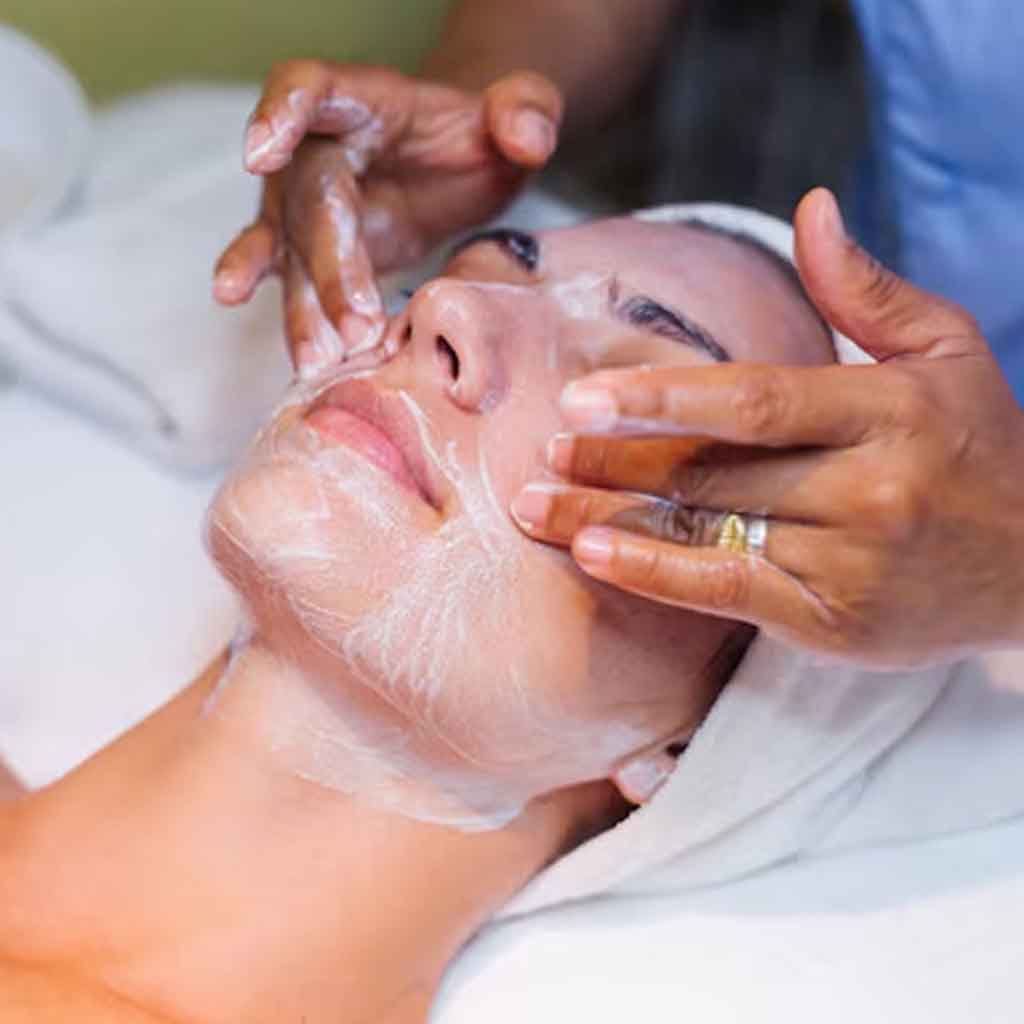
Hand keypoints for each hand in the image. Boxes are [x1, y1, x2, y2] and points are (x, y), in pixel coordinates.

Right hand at [213, 60, 561, 371]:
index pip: (310, 88)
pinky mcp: (308, 254)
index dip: (280, 116)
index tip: (258, 155)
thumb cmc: (472, 136)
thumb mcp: (517, 112)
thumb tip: (526, 137)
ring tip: (318, 363)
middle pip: (310, 202)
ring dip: (304, 311)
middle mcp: (316, 151)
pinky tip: (295, 360)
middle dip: (330, 267)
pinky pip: (293, 286)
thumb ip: (527, 109)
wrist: (451, 167)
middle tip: (358, 327)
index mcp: (362, 100)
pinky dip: (296, 322)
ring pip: (292, 255)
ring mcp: (303, 206)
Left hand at [511, 188, 1023, 667]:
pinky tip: (595, 554)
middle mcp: (871, 488)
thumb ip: (867, 290)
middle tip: (542, 450)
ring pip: (708, 530)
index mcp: (890, 408)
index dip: (662, 399)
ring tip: (536, 506)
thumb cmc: (979, 446)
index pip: (757, 400)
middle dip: (617, 460)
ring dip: (610, 518)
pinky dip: (655, 575)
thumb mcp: (946, 350)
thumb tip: (812, 208)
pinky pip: (727, 592)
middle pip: (715, 469)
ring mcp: (851, 563)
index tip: (580, 396)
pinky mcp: (833, 622)